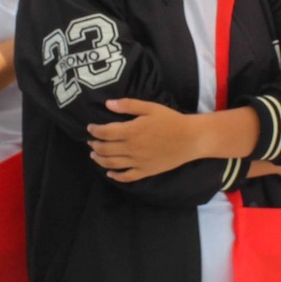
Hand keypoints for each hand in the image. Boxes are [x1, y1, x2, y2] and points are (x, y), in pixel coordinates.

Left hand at [88, 98, 202, 181]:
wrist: (190, 139)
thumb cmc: (171, 120)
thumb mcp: (150, 107)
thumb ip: (128, 105)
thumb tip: (108, 104)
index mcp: (131, 131)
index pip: (105, 133)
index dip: (94, 130)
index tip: (90, 128)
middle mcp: (131, 148)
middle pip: (105, 149)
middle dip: (95, 145)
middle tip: (90, 141)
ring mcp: (138, 162)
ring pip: (112, 164)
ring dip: (99, 160)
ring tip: (94, 155)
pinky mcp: (146, 171)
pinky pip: (127, 177)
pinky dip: (116, 177)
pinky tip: (110, 174)